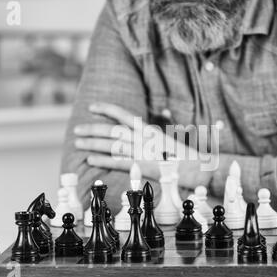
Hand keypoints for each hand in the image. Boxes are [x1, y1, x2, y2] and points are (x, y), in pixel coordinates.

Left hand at [74, 102, 212, 187]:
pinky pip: (118, 162)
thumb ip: (153, 136)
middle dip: (92, 129)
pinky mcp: (143, 166)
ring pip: (111, 145)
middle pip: (112, 130)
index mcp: (149, 130)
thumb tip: (150, 127)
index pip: (124, 115)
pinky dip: (102, 160)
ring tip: (78, 143)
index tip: (92, 107)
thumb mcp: (168, 140)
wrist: (199, 168)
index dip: (106, 109)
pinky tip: (90, 159)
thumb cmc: (185, 156)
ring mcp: (143, 151)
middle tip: (77, 129)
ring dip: (92, 143)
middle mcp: (144, 138)